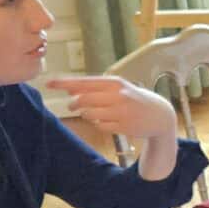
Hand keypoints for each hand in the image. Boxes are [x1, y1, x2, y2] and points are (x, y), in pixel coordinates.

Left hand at [52, 75, 183, 177]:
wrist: (159, 114)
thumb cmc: (133, 99)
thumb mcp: (118, 88)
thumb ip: (95, 88)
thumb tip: (70, 90)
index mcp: (114, 82)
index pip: (83, 81)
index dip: (64, 83)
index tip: (49, 83)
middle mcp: (117, 95)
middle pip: (83, 100)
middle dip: (73, 104)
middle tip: (71, 106)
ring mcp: (121, 111)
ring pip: (90, 114)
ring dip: (87, 115)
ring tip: (95, 113)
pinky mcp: (123, 126)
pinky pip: (100, 126)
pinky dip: (99, 124)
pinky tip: (108, 121)